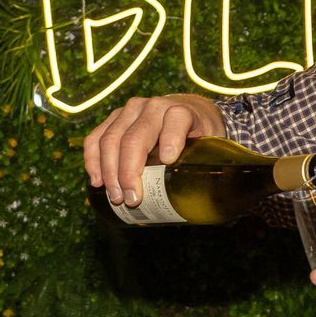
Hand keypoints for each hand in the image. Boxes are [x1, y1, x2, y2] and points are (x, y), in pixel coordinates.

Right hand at [82, 94, 223, 204]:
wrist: (190, 110)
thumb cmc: (201, 133)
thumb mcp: (212, 144)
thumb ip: (211, 165)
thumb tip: (223, 209)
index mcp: (181, 111)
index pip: (176, 121)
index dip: (171, 139)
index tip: (169, 161)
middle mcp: (154, 107)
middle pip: (135, 138)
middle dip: (129, 172)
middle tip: (132, 199)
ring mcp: (130, 111)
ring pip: (110, 139)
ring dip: (109, 171)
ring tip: (115, 197)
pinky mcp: (114, 118)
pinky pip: (96, 138)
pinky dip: (93, 160)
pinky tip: (97, 181)